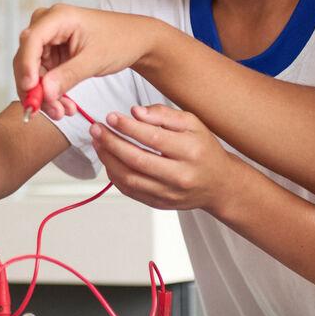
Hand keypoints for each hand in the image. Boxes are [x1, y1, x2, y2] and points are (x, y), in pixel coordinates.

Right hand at [13, 4, 157, 118]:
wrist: (135, 40)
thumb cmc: (119, 40)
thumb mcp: (95, 59)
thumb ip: (68, 75)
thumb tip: (45, 93)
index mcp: (58, 17)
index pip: (31, 40)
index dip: (26, 65)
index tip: (31, 89)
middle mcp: (47, 26)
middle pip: (27, 58)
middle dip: (36, 87)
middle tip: (50, 110)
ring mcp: (49, 41)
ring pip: (33, 72)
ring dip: (44, 95)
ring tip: (63, 112)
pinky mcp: (53, 55)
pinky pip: (43, 77)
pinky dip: (51, 93)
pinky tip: (65, 106)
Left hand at [91, 104, 230, 211]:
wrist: (218, 184)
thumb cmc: (203, 150)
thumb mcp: (192, 124)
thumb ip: (164, 115)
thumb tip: (135, 112)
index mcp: (190, 152)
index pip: (153, 139)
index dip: (128, 127)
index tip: (111, 117)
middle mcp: (180, 175)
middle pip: (137, 160)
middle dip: (111, 143)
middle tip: (96, 128)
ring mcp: (169, 193)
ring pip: (130, 178)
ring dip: (108, 159)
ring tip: (97, 142)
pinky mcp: (159, 204)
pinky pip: (130, 190)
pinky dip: (114, 175)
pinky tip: (108, 160)